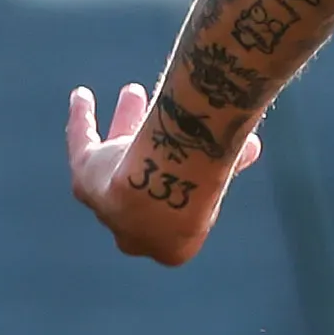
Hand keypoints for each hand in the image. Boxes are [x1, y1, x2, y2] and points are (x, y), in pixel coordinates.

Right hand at [66, 80, 259, 265]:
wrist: (158, 202)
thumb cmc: (198, 193)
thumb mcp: (220, 175)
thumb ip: (232, 160)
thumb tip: (252, 145)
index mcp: (170, 244)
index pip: (178, 209)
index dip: (185, 179)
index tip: (188, 156)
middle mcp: (135, 231)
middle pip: (146, 179)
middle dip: (155, 145)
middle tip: (162, 117)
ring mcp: (108, 208)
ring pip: (117, 157)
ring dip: (128, 122)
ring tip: (135, 90)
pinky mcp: (84, 182)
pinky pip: (81, 144)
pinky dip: (81, 118)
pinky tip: (82, 95)